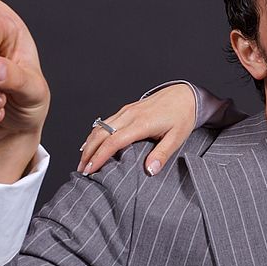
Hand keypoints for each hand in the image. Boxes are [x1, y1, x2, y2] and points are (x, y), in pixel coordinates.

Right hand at [77, 83, 196, 175]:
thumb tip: (150, 170)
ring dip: (89, 144)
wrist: (184, 94)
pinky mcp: (126, 109)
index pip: (113, 142)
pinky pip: (105, 122)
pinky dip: (95, 135)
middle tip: (82, 170)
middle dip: (88, 153)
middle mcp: (130, 115)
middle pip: (100, 134)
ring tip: (83, 161)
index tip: (91, 170)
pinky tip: (92, 144)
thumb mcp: (177, 138)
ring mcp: (126, 111)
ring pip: (100, 127)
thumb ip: (162, 154)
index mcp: (141, 123)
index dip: (99, 157)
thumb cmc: (182, 116)